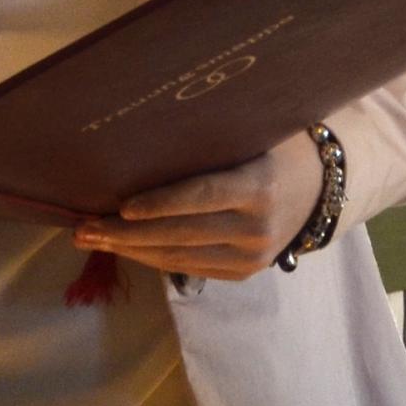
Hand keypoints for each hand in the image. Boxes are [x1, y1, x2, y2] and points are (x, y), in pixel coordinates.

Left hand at [72, 132, 324, 282]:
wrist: (323, 189)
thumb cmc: (278, 148)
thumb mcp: (256, 133)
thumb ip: (213, 138)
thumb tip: (147, 131)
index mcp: (260, 189)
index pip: (201, 197)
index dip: (159, 204)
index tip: (120, 207)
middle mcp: (257, 229)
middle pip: (180, 234)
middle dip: (125, 234)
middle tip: (83, 229)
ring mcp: (252, 258)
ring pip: (179, 257)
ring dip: (131, 250)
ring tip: (91, 239)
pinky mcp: (244, 274)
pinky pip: (189, 268)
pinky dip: (154, 258)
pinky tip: (125, 247)